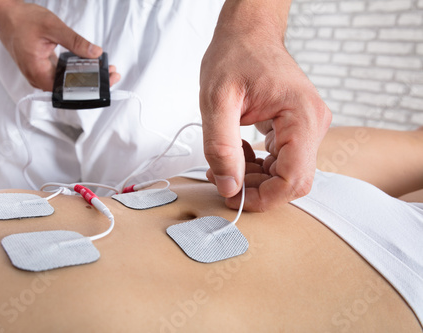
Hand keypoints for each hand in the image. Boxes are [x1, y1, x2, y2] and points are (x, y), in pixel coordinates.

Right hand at [0, 1, 119, 90]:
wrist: (5, 13)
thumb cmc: (21, 19)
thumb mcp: (53, 28)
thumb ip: (75, 42)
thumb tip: (95, 53)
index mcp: (38, 72)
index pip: (68, 90)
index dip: (90, 88)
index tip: (106, 81)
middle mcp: (37, 78)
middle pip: (69, 89)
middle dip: (92, 82)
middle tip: (110, 73)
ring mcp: (39, 74)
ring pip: (66, 82)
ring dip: (85, 76)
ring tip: (103, 68)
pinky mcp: (42, 67)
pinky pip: (61, 74)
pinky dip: (75, 70)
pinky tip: (88, 63)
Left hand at [200, 6, 330, 211]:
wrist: (248, 34)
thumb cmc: (236, 55)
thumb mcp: (217, 100)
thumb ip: (221, 146)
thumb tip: (229, 186)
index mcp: (302, 117)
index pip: (294, 179)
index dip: (263, 197)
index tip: (233, 196)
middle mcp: (313, 125)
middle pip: (293, 181)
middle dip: (257, 190)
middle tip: (222, 180)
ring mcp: (307, 128)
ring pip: (286, 175)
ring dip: (255, 179)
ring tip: (223, 165)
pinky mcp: (296, 129)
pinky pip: (281, 162)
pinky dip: (258, 167)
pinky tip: (237, 153)